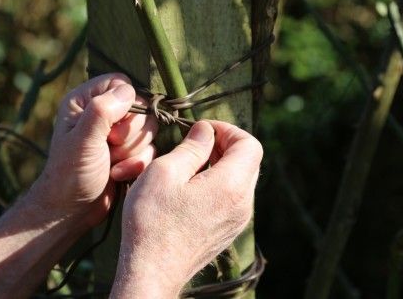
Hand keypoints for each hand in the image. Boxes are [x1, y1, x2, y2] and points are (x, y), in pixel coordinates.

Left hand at [30, 73, 157, 227]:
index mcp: (85, 101)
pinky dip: (137, 164)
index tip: (114, 126)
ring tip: (112, 163)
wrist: (72, 211)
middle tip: (110, 146)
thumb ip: (102, 111)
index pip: (121, 83)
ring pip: (148, 129)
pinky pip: (151, 149)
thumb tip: (129, 91)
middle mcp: (103, 113)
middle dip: (130, 133)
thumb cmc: (70, 173)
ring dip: (133, 150)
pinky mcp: (130, 152)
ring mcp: (118, 133)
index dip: (127, 103)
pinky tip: (118, 175)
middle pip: (141, 107)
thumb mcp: (83, 140)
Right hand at [111, 121, 262, 297]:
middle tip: (196, 143)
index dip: (228, 130)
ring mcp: (237, 220)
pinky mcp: (228, 231)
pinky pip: (233, 197)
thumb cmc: (153, 221)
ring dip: (221, 164)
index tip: (203, 130)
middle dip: (225, 145)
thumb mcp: (165, 172)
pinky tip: (191, 188)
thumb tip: (206, 131)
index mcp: (231, 185)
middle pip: (249, 161)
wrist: (151, 271)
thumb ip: (191, 148)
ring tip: (190, 164)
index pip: (250, 144)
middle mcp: (243, 204)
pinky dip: (219, 183)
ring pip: (241, 179)